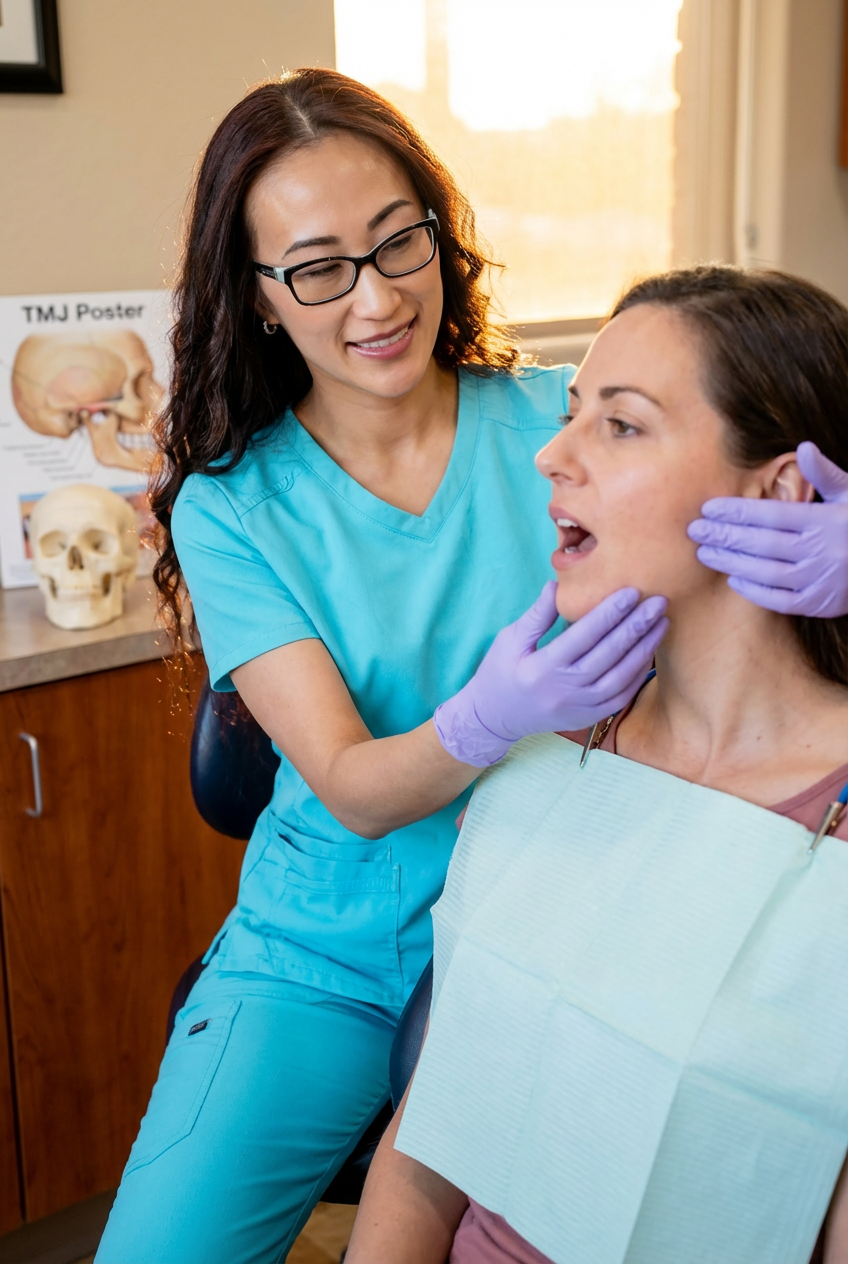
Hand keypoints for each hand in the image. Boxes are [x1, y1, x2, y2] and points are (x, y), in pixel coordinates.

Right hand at [433, 583, 668, 766]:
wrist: (494, 718)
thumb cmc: (500, 672)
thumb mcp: (510, 640)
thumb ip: (537, 615)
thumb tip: (556, 585)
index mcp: (542, 667)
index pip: (584, 635)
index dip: (610, 612)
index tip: (631, 591)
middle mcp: (564, 690)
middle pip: (608, 654)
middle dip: (636, 626)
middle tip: (659, 602)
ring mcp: (578, 707)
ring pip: (620, 676)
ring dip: (643, 649)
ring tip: (661, 624)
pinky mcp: (587, 717)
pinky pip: (620, 697)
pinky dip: (637, 675)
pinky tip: (649, 652)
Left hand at [687, 442, 847, 617]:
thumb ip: (825, 474)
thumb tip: (803, 447)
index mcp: (825, 521)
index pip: (772, 515)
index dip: (738, 511)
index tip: (709, 508)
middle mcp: (821, 551)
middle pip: (762, 543)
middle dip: (725, 536)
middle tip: (694, 530)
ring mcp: (819, 580)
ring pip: (766, 572)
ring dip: (732, 562)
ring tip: (705, 552)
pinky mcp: (820, 604)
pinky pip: (780, 600)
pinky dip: (754, 591)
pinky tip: (733, 578)